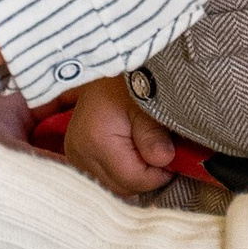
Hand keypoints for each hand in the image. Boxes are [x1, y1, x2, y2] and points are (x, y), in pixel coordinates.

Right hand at [59, 72, 183, 196]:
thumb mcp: (148, 103)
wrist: (108, 61)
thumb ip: (154, 134)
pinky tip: (132, 152)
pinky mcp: (76, 154)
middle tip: (163, 150)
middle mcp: (78, 152)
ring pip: (113, 185)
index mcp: (95, 141)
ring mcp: (74, 155)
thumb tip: (164, 161)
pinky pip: (104, 176)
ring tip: (146, 147)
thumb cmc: (130, 79)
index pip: (132, 180)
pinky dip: (122, 169)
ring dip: (135, 173)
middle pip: (122, 187)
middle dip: (147, 174)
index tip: (173, 156)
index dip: (158, 174)